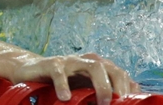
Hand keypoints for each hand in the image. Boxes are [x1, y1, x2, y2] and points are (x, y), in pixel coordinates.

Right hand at [11, 53, 139, 104]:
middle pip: (111, 68)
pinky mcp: (52, 63)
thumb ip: (102, 96)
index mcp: (98, 68)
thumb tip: (122, 104)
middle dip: (119, 86)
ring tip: (103, 102)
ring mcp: (71, 61)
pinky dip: (64, 84)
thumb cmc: (62, 84)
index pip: (120, 75)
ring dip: (102, 84)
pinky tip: (65, 98)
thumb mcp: (84, 92)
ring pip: (93, 66)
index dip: (129, 89)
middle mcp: (87, 62)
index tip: (131, 104)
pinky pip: (60, 72)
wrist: (31, 72)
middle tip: (120, 103)